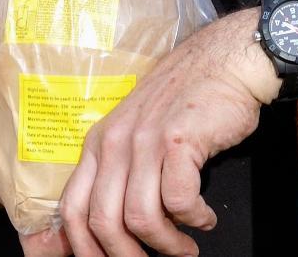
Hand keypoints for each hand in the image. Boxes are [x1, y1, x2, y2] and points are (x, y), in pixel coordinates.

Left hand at [56, 9, 279, 256]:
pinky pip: (178, 201)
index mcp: (100, 141)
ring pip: (141, 218)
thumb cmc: (185, 101)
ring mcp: (146, 138)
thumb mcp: (138, 131)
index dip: (84, 249)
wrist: (224, 60)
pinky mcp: (179, 139)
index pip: (73, 209)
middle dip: (128, 256)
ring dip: (167, 244)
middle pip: (103, 222)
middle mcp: (116, 140)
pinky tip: (205, 216)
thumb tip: (104, 230)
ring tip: (185, 247)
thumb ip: (118, 173)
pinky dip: (194, 219)